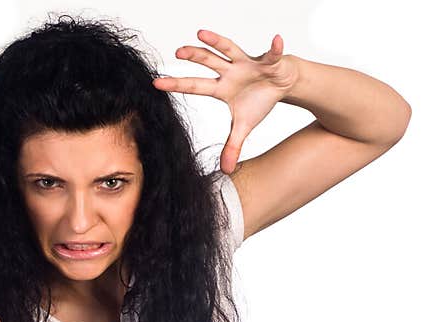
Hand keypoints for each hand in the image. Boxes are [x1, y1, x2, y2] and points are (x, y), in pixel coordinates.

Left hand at [152, 29, 298, 174]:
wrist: (281, 84)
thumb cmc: (258, 100)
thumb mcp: (244, 126)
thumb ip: (232, 146)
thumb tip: (226, 171)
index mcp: (222, 89)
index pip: (195, 86)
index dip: (176, 84)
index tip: (156, 82)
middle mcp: (230, 72)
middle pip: (208, 63)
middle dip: (194, 56)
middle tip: (177, 52)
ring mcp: (247, 63)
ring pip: (229, 49)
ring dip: (216, 42)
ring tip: (202, 33)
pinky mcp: (268, 60)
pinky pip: (272, 54)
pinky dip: (274, 48)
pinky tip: (276, 40)